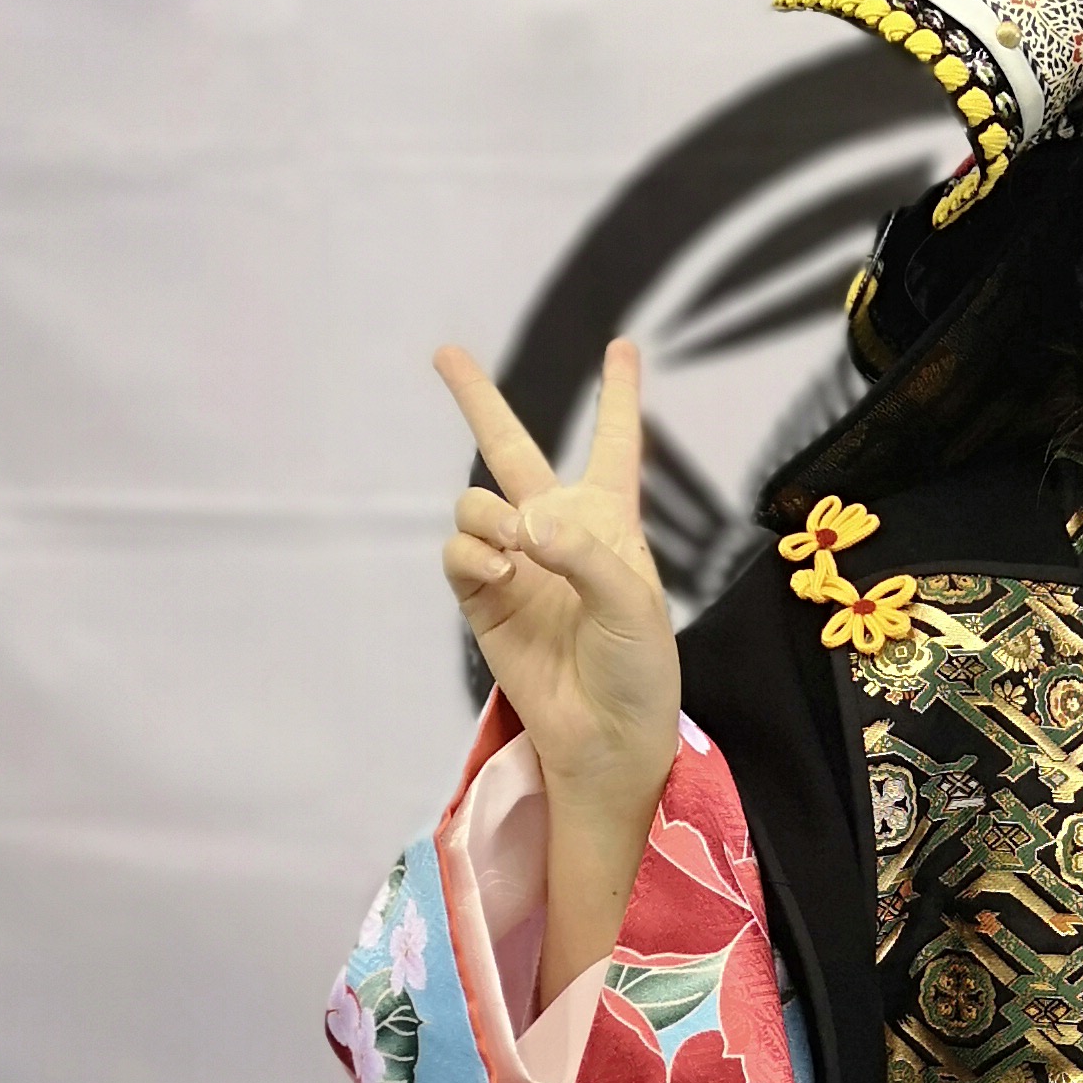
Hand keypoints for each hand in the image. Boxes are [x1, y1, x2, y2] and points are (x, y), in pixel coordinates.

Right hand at [435, 339, 681, 820]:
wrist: (607, 736)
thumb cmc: (639, 666)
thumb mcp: (632, 601)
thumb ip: (581, 550)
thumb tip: (520, 523)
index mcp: (610, 520)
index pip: (617, 443)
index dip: (620, 395)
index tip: (622, 346)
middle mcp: (557, 531)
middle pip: (512, 447)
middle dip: (477, 399)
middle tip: (444, 352)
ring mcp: (514, 563)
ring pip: (473, 503)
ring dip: (486, 514)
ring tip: (513, 549)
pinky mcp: (482, 599)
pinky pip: (458, 553)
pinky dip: (472, 554)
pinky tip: (499, 572)